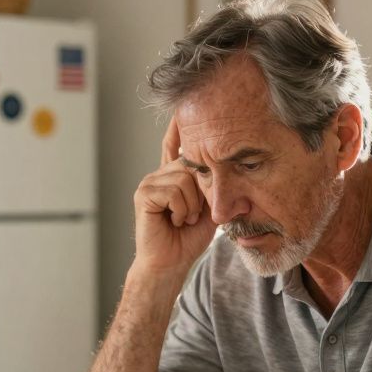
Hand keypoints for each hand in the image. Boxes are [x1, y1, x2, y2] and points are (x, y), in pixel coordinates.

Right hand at [131, 118, 216, 276]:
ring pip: (184, 179)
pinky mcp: (143, 193)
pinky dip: (181, 210)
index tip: (183, 108)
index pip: (175, 144)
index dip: (179, 126)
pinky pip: (174, 191)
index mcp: (173, 176)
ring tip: (184, 220)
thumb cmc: (188, 239)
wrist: (170, 263)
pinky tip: (174, 221)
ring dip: (191, 205)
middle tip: (193, 215)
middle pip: (190, 163)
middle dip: (201, 191)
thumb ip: (213, 185)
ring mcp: (149, 182)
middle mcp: (160, 174)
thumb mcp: (209, 207)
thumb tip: (228, 163)